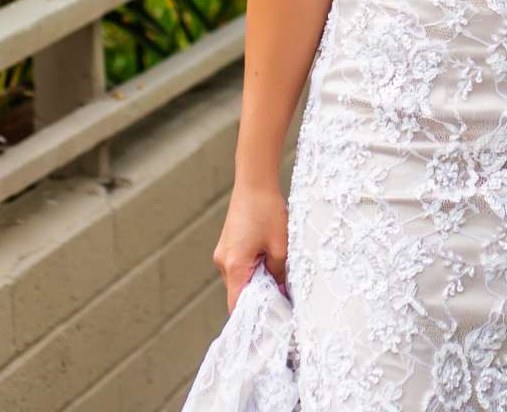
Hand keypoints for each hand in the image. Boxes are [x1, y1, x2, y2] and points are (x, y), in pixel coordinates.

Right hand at [212, 180, 288, 310]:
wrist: (255, 183)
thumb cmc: (268, 212)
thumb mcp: (280, 246)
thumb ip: (280, 274)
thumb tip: (282, 292)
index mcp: (234, 266)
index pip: (236, 305)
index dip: (251, 317)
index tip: (269, 325)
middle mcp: (223, 262)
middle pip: (239, 293)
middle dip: (259, 298)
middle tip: (283, 302)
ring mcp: (223, 253)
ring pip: (240, 279)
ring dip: (257, 282)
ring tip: (280, 279)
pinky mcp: (228, 245)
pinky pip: (240, 266)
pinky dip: (253, 270)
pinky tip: (270, 262)